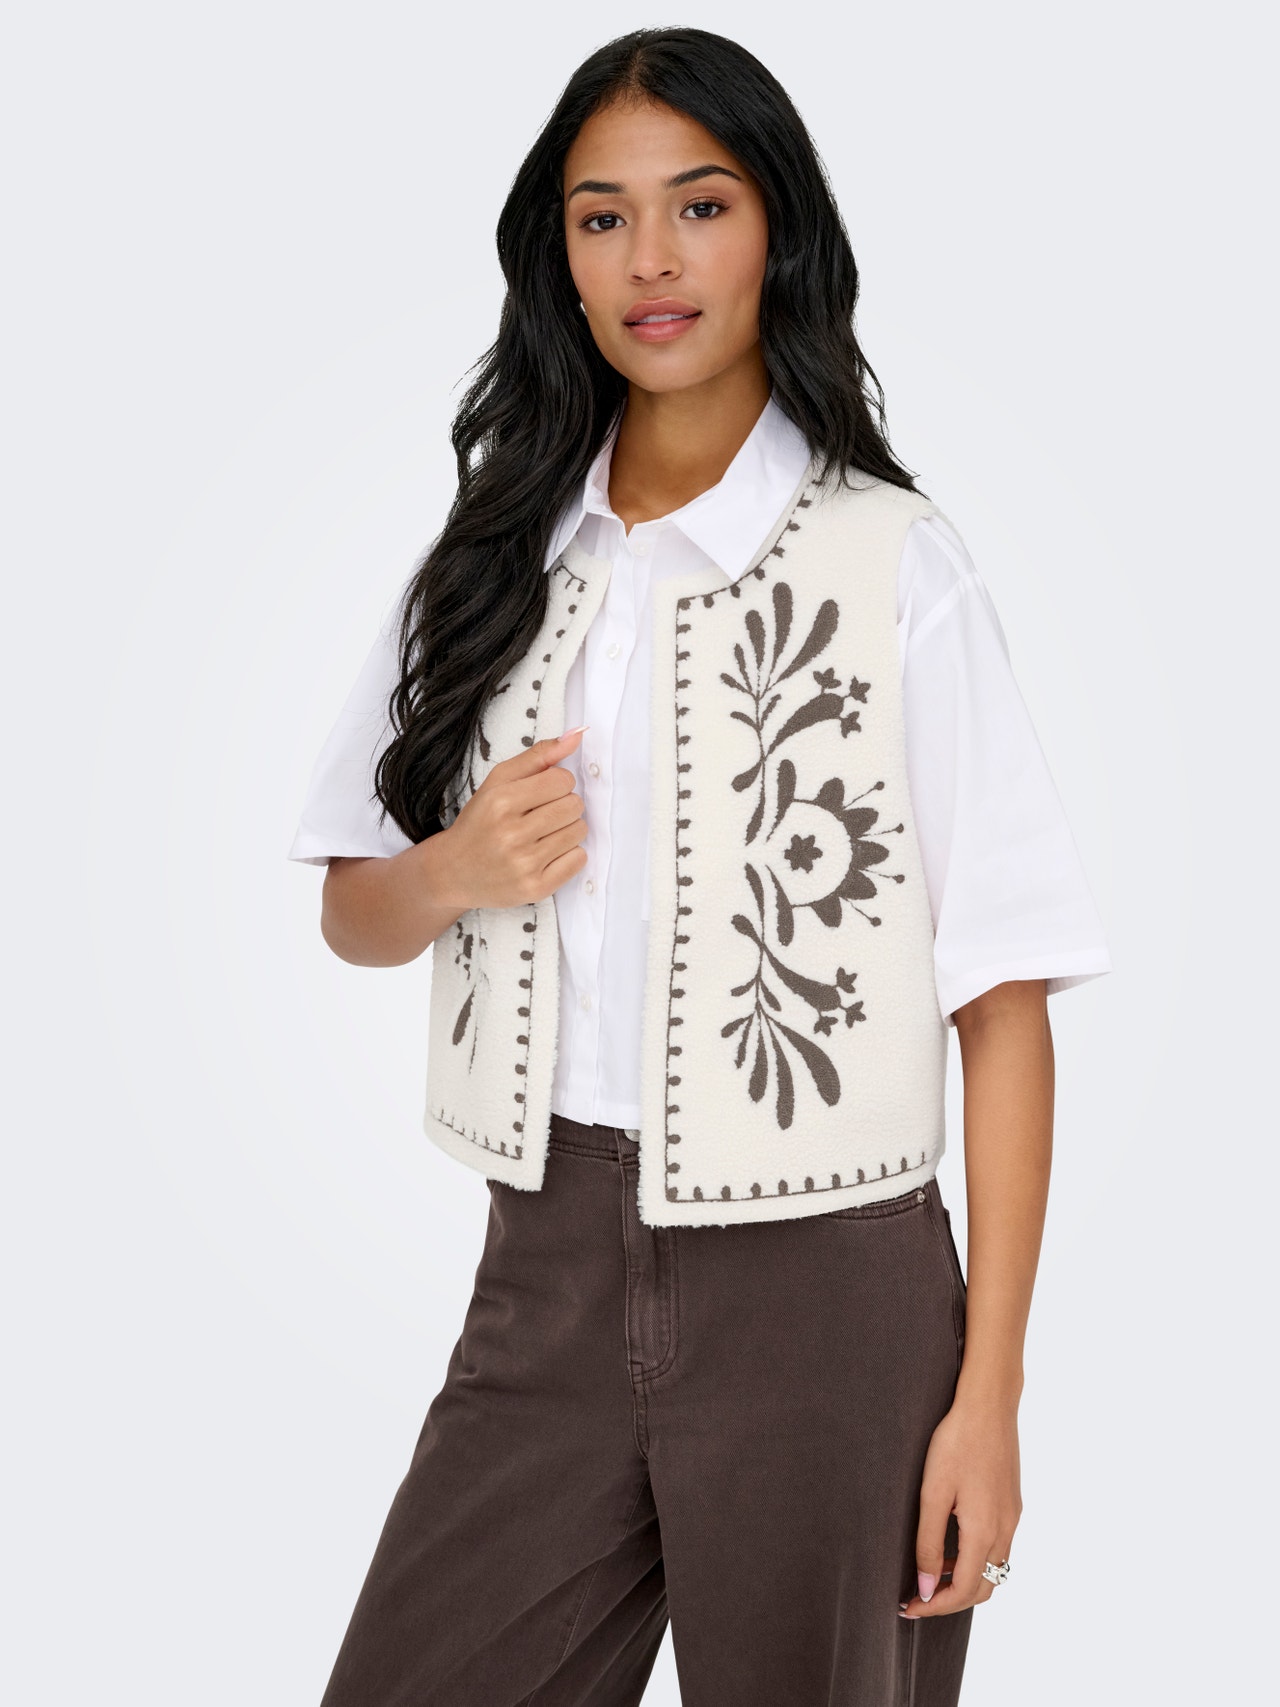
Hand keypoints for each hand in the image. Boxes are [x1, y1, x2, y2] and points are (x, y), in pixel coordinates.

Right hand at [440, 725, 589, 910]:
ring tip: (542, 835)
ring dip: (567, 830)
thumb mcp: (499, 781)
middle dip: (563, 806)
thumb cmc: (479, 823)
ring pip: (579, 831)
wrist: (453, 871)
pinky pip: (579, 860)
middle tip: (540, 815)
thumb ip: (539, 755)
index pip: (562, 779)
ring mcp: (524, 864)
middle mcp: (512, 834)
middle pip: (574, 805)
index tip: (541, 794)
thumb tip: (578, 735)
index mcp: (502, 801)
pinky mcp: (535, 888)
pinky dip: (569, 855)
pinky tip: (546, 854)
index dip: (556, 784)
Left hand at [897, 1396, 1021, 1619]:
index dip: (935, 1606)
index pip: (964, 1591)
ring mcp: (1012, 1518)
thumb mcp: (933, 1493)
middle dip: (950, 1600)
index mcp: (984, 1532)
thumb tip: (926, 1588)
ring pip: (993, 1570)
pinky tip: (951, 1544)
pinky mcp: (1012, 1504)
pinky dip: (975, 1559)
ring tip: (929, 1573)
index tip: (907, 1607)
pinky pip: (998, 1548)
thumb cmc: (956, 1443)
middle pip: (983, 1589)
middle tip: (916, 1597)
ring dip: (964, 1580)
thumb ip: (930, 1543)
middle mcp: (1005, 1531)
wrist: (988, 1405)